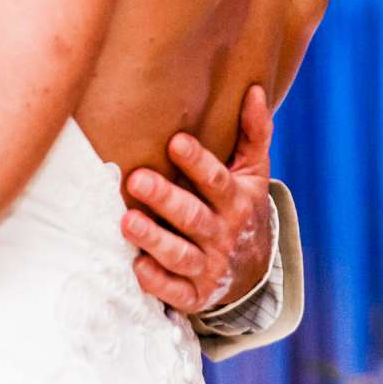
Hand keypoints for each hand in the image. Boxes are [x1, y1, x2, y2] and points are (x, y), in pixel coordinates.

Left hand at [121, 84, 276, 314]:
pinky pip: (176, 292)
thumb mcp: (254, 172)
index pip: (217, 180)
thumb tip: (254, 89)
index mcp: (237, 200)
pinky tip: (136, 266)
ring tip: (127, 221)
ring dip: (154, 239)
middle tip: (136, 179)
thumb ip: (254, 133)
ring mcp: (210, 267)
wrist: (256, 272)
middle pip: (193, 217)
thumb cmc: (243, 208)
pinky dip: (157, 282)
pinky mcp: (195, 294)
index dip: (197, 162)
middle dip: (166, 199)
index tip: (174, 141)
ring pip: (181, 255)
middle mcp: (224, 234)